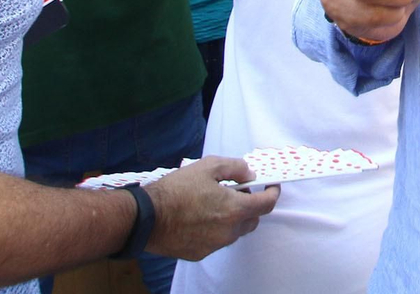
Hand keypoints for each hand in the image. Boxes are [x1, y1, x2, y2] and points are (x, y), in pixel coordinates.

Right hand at [142, 157, 278, 260]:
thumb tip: (250, 174)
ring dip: (233, 217)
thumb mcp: (208, 166)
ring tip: (215, 203)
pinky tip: (201, 216)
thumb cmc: (176, 190)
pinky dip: (216, 228)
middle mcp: (228, 231)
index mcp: (234, 209)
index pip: (266, 204)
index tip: (272, 186)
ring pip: (235, 231)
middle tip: (237, 191)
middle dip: (251, 205)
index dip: (273, 193)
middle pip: (252, 219)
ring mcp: (215, 245)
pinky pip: (217, 240)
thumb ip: (235, 168)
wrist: (147, 217)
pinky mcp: (200, 253)